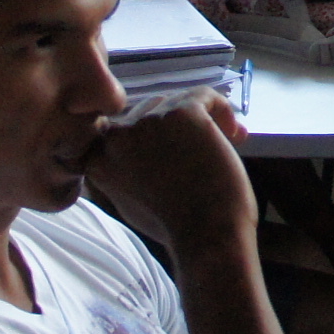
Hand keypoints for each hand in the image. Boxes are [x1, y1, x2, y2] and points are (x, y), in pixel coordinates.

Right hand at [76, 88, 257, 261]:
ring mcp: (148, 121)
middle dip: (174, 129)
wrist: (206, 237)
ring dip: (198, 122)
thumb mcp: (128, 200)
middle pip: (147, 111)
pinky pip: (204, 96)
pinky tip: (236, 134)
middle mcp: (117, 135)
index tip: (169, 154)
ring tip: (222, 145)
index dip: (148, 137)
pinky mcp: (182, 112)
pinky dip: (222, 109)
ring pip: (175, 102)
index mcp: (98, 158)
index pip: (118, 128)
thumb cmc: (175, 226)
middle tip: (198, 153)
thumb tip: (130, 145)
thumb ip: (120, 170)